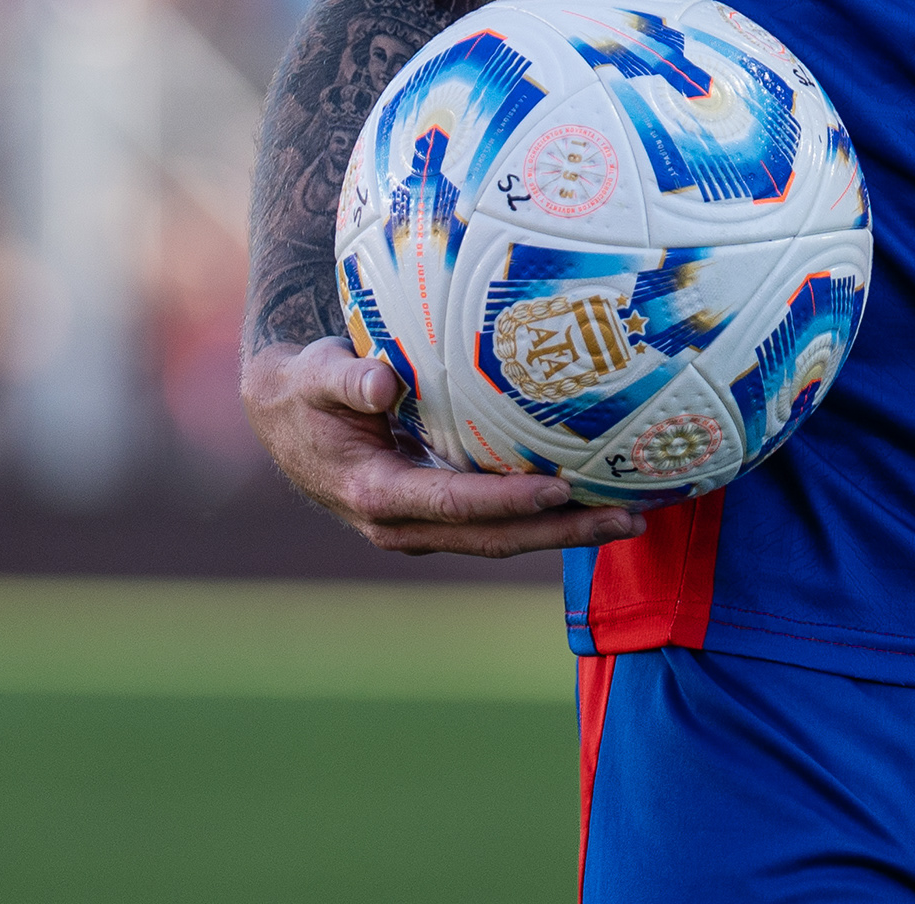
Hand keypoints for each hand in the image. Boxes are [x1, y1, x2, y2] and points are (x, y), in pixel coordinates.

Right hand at [244, 338, 646, 556]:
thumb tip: (383, 380)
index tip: (558, 489)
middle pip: (493, 538)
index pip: (453, 503)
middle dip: (560, 533)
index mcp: (375, 494)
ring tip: (629, 518)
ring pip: (501, 538)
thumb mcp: (313, 376)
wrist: (285, 416)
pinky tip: (590, 499)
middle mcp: (402, 524)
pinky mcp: (438, 514)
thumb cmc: (304, 388)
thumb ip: (345, 377)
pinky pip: (497, 522)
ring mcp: (422, 526)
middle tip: (626, 520)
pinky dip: (543, 518)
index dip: (506, 501)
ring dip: (563, 532)